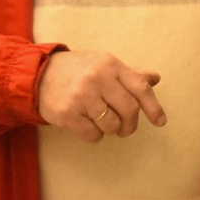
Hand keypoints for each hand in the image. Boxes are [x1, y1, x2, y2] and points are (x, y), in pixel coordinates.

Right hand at [36, 50, 165, 142]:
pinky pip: (93, 134)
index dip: (154, 107)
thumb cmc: (78, 70)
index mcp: (111, 65)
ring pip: (111, 125)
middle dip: (130, 124)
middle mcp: (97, 78)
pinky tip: (86, 124)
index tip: (160, 122)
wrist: (39, 73)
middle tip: (125, 129)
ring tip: (101, 121)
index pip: (140, 87)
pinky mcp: (67, 113)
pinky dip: (94, 135)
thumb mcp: (104, 64)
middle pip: (129, 110)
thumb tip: (155, 78)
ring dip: (111, 129)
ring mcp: (81, 96)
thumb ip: (129, 74)